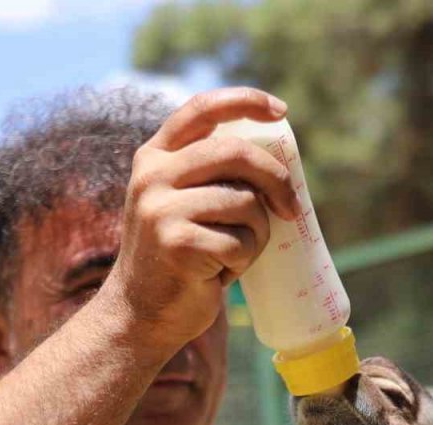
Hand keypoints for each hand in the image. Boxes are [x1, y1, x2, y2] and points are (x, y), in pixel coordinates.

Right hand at [102, 87, 300, 356]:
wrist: (140, 315)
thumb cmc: (177, 259)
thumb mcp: (182, 204)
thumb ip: (209, 176)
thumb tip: (278, 159)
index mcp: (154, 157)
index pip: (202, 110)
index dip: (245, 101)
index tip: (281, 112)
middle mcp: (152, 175)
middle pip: (236, 153)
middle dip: (275, 179)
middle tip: (292, 209)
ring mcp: (160, 208)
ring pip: (245, 203)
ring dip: (256, 235)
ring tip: (231, 256)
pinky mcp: (177, 242)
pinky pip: (240, 242)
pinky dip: (242, 262)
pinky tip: (216, 275)